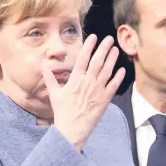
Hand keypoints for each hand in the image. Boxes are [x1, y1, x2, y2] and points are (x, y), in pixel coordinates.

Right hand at [41, 34, 125, 150]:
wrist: (72, 129)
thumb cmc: (62, 111)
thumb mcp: (54, 94)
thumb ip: (50, 78)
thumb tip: (43, 65)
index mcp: (75, 80)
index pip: (83, 58)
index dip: (89, 46)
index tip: (94, 37)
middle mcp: (88, 83)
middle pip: (97, 61)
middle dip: (103, 48)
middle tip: (109, 38)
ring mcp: (97, 91)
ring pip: (107, 71)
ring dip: (112, 59)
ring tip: (115, 49)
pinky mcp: (105, 99)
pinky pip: (113, 86)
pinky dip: (118, 77)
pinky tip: (122, 69)